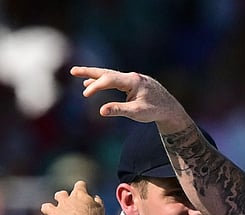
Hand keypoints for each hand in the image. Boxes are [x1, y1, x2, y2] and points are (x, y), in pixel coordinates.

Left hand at [40, 181, 104, 214]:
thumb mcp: (100, 210)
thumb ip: (97, 202)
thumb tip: (96, 199)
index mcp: (79, 195)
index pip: (80, 185)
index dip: (81, 186)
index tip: (82, 186)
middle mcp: (65, 202)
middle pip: (60, 195)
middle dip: (62, 197)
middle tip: (66, 201)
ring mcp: (56, 212)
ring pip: (47, 207)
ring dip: (48, 208)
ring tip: (49, 211)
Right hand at [70, 65, 193, 131]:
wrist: (171, 109)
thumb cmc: (155, 111)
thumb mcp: (137, 113)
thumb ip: (119, 110)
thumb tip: (101, 111)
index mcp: (133, 81)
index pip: (109, 79)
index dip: (96, 86)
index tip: (86, 94)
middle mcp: (132, 77)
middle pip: (107, 72)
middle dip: (89, 72)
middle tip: (73, 70)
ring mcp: (133, 79)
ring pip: (110, 75)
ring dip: (95, 76)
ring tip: (79, 77)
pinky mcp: (134, 83)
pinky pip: (115, 80)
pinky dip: (104, 81)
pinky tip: (94, 84)